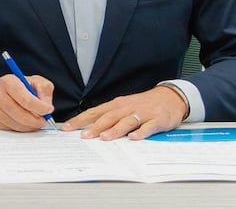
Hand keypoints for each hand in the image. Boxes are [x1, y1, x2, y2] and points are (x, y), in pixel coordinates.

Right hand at [0, 74, 54, 131]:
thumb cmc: (17, 87)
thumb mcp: (34, 81)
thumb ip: (44, 90)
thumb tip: (47, 106)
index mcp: (9, 82)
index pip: (26, 100)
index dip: (40, 108)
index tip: (48, 110)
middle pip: (21, 115)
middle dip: (36, 121)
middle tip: (43, 120)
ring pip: (16, 125)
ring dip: (29, 126)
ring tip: (34, 121)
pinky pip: (9, 129)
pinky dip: (20, 128)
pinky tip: (23, 122)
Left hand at [60, 85, 185, 140]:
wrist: (170, 97)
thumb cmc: (143, 104)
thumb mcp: (123, 107)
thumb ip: (108, 117)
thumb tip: (87, 128)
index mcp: (116, 105)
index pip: (94, 112)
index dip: (80, 120)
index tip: (66, 128)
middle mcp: (126, 108)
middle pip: (108, 117)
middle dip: (95, 126)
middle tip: (83, 136)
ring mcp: (142, 113)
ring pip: (126, 121)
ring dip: (115, 129)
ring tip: (105, 137)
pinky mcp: (156, 120)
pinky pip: (148, 127)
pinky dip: (141, 132)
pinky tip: (134, 138)